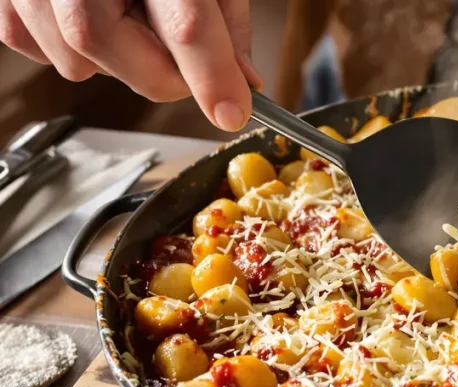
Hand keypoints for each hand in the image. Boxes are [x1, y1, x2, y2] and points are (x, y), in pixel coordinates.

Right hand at [0, 0, 260, 130]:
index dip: (211, 75)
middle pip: (116, 54)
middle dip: (159, 73)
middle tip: (180, 56)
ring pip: (77, 64)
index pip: (184, 22)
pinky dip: (73, 47)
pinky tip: (92, 11)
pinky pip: (41, 51)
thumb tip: (241, 78)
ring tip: (126, 11)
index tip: (232, 112)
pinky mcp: (5, 0)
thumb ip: (225, 19)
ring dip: (115, 60)